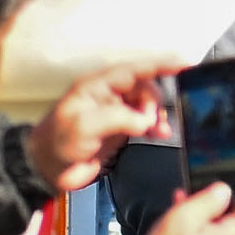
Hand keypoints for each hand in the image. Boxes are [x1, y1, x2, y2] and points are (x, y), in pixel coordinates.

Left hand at [38, 70, 163, 191]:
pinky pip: (145, 120)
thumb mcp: (85, 127)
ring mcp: (114, 111)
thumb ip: (118, 118)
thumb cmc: (56, 144)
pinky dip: (155, 125)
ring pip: (147, 103)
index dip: (161, 65)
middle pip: (145, 87)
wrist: (48, 170)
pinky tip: (159, 134)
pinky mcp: (119, 127)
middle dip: (155, 102)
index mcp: (95, 86)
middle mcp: (107, 95)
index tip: (186, 64)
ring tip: (159, 130)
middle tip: (152, 121)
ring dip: (157, 115)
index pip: (134, 70)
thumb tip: (146, 120)